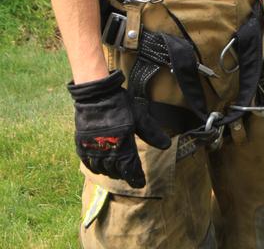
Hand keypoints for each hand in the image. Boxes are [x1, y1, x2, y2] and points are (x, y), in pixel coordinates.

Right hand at [68, 70, 170, 187]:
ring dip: (110, 171)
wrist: (97, 95)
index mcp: (123, 146)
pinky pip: (88, 164)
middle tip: (128, 173)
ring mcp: (93, 150)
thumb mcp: (140, 117)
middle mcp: (107, 152)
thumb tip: (166, 146)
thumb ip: (151, 133)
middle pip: (116, 172)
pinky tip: (99, 165)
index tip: (141, 184)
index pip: (130, 169)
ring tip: (116, 169)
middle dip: (124, 174)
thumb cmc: (120, 105)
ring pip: (102, 169)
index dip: (136, 178)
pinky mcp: (82, 146)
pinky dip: (95, 167)